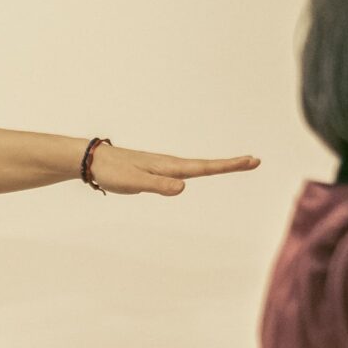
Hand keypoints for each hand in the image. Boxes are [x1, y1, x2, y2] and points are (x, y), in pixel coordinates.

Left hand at [89, 145, 260, 196]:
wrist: (92, 161)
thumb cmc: (112, 171)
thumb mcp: (134, 182)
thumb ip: (157, 185)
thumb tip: (183, 187)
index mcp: (168, 166)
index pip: (204, 167)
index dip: (228, 166)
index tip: (251, 160)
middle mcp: (169, 164)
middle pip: (205, 166)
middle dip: (230, 164)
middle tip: (254, 161)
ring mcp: (163, 167)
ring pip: (195, 168)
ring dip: (217, 167)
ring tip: (237, 165)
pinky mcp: (155, 172)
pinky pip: (183, 172)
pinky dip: (198, 171)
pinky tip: (200, 173)